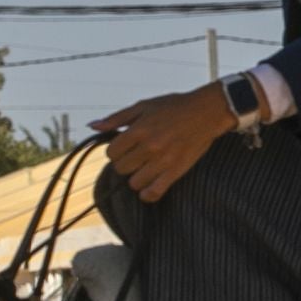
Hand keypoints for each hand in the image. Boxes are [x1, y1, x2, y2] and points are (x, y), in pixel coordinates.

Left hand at [91, 84, 236, 203]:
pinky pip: (154, 192)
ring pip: (134, 182)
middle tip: (136, 156)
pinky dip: (147, 194)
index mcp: (139, 130)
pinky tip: (149, 186)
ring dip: (136, 177)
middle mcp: (150, 147)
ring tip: (145, 168)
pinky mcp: (177, 171)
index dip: (115, 151)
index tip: (125, 147)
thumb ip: (117, 118)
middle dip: (125, 163)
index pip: (112, 153)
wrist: (208, 111)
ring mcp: (164, 161)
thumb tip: (92, 126)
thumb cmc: (175, 106)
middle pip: (121, 168)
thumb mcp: (144, 106)